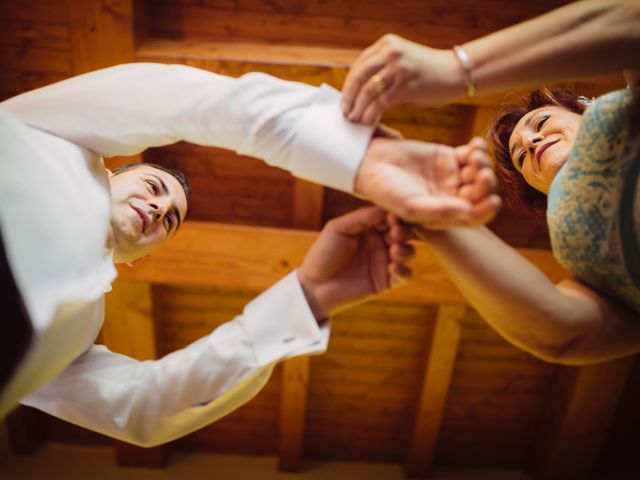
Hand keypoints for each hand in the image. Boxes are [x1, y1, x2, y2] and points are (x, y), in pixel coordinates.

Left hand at [298, 207, 413, 319]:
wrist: (314, 285)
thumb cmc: (323, 253)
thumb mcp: (339, 228)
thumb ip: (362, 217)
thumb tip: (386, 208)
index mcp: (370, 227)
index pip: (389, 216)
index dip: (395, 215)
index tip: (394, 215)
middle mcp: (380, 242)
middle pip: (403, 232)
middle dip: (403, 231)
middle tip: (397, 232)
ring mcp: (385, 261)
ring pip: (408, 252)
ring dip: (405, 249)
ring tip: (394, 250)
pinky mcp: (386, 281)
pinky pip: (405, 275)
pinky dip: (403, 271)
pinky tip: (393, 267)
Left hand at [342, 34, 462, 124]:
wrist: (456, 72)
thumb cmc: (429, 71)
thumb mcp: (403, 60)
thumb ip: (383, 67)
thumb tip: (360, 88)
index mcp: (387, 44)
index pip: (359, 66)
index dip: (349, 85)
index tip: (345, 100)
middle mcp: (390, 53)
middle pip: (358, 77)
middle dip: (349, 98)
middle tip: (346, 113)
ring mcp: (398, 68)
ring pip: (367, 92)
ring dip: (358, 109)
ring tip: (355, 120)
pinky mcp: (406, 85)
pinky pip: (380, 103)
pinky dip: (371, 114)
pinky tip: (368, 122)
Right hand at [355, 136, 500, 228]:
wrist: (371, 164)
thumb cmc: (387, 191)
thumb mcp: (412, 206)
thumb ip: (440, 211)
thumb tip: (470, 212)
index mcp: (444, 215)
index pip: (473, 217)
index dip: (486, 211)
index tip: (494, 201)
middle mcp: (451, 198)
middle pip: (479, 194)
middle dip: (485, 185)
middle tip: (482, 174)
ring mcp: (451, 177)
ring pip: (478, 173)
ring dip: (483, 164)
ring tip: (476, 156)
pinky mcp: (448, 158)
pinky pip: (471, 155)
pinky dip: (478, 149)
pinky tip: (476, 145)